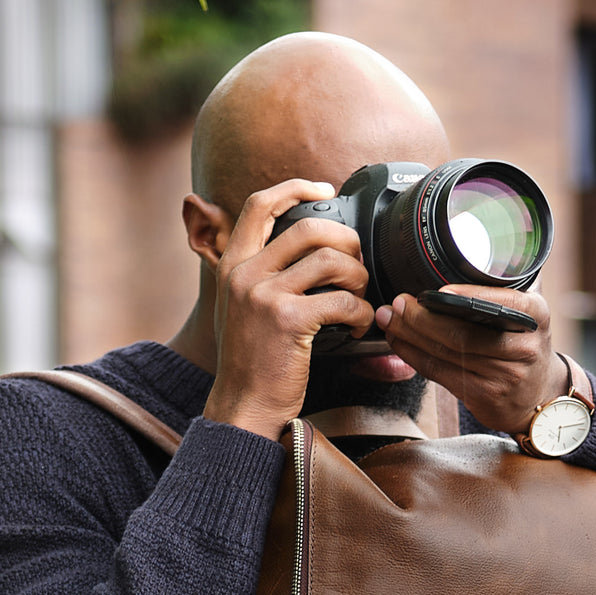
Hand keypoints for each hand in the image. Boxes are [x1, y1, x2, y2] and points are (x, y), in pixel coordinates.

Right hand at [203, 180, 375, 439]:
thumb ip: (262, 274)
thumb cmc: (251, 362)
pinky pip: (343, 301)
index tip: (325, 189)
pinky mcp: (288, 320)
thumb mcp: (241, 308)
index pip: (260, 204)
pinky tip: (358, 328)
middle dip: (346, 241)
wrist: (242, 406)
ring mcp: (264, 295)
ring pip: (332, 260)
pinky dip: (362, 315)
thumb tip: (307, 249)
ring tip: (358, 300)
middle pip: (309, 227)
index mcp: (232, 264)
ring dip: (358, 278)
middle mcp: (244, 273)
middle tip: (357, 263)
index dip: (296, 188)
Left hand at [374, 284, 564, 433]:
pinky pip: (440, 372)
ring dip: (411, 335)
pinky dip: (414, 355)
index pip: (497, 305)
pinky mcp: (484, 396)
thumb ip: (501, 291)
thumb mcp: (527, 313)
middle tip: (398, 302)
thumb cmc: (523, 343)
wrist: (538, 393)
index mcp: (535, 314)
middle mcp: (523, 346)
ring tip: (390, 318)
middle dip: (422, 318)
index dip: (464, 299)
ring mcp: (504, 375)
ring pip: (446, 353)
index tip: (436, 292)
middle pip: (463, 333)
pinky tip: (398, 341)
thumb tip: (451, 264)